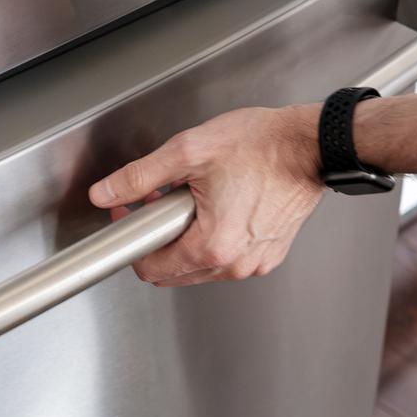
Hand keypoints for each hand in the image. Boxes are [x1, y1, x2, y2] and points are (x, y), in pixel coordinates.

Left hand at [89, 104, 324, 286]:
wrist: (311, 145)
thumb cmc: (262, 145)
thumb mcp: (189, 152)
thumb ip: (139, 176)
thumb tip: (105, 192)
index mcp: (212, 246)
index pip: (150, 269)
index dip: (133, 238)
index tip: (133, 212)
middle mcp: (235, 264)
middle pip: (174, 271)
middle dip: (161, 237)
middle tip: (163, 199)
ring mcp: (256, 262)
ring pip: (201, 266)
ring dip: (188, 238)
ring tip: (197, 197)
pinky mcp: (270, 254)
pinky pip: (229, 258)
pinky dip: (217, 238)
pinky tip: (222, 205)